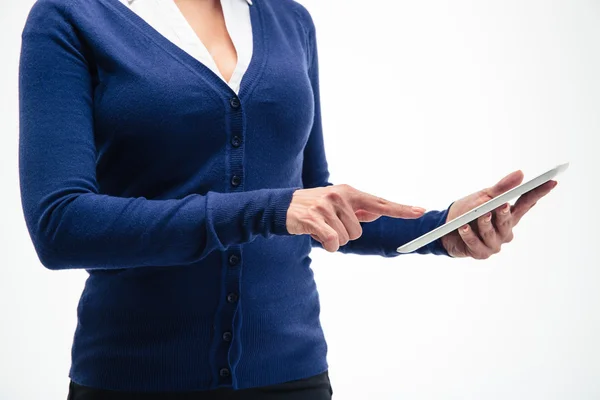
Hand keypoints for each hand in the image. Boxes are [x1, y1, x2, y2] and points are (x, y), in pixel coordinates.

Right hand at [287, 184, 425, 251]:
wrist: (283, 207)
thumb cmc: (315, 207)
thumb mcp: (337, 204)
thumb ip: (358, 209)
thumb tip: (377, 211)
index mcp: (349, 192)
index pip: (380, 202)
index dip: (401, 209)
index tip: (420, 212)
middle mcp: (340, 196)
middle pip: (359, 232)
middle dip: (345, 235)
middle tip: (329, 226)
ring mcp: (326, 206)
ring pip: (346, 239)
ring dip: (334, 240)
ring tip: (321, 228)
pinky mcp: (314, 218)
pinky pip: (333, 242)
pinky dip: (328, 245)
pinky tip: (317, 236)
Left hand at [441, 170, 557, 258]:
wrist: (445, 227)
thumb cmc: (467, 211)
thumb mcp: (483, 196)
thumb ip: (501, 187)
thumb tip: (521, 173)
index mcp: (509, 215)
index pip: (527, 203)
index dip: (539, 193)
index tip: (552, 181)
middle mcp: (505, 231)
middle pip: (508, 221)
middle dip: (504, 213)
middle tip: (502, 204)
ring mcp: (494, 244)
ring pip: (491, 233)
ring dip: (484, 223)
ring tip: (479, 215)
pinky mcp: (481, 253)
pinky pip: (476, 243)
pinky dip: (469, 234)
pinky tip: (463, 227)